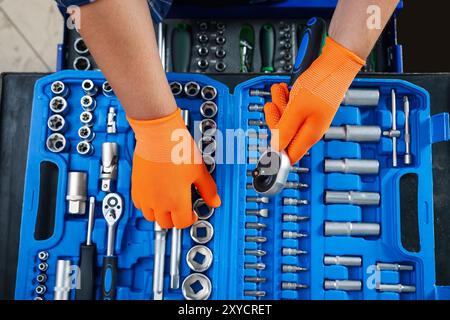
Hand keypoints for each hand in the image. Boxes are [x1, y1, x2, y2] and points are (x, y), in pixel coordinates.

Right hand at [128, 109, 220, 228]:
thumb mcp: (199, 171)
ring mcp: (145, 195)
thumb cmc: (178, 150)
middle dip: (175, 219)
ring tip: (167, 204)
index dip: (189, 219)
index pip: (182, 223)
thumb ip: (208, 190)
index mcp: (176, 201)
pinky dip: (146, 205)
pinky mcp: (136, 187)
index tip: (192, 214)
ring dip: (159, 214)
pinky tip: (155, 195)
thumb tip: (215, 201)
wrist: (159, 135)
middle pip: (166, 223)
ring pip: (150, 216)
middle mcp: (159, 202)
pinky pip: (138, 204)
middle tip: (181, 210)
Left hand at [264, 37, 364, 163]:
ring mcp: (310, 117)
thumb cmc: (322, 84)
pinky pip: (292, 108)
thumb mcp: (297, 109)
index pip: (289, 155)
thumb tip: (276, 148)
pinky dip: (286, 99)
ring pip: (286, 119)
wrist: (336, 64)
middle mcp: (310, 129)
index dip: (276, 151)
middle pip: (284, 134)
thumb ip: (285, 130)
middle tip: (273, 105)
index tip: (267, 143)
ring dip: (279, 104)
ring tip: (279, 91)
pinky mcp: (309, 107)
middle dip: (275, 119)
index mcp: (309, 135)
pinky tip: (284, 89)